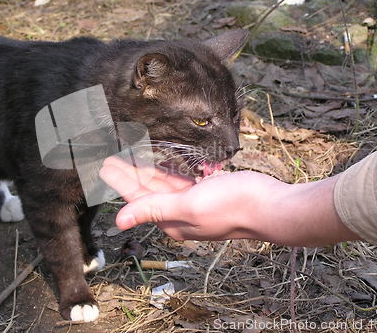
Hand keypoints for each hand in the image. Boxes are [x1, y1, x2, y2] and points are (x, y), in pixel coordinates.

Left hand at [100, 156, 282, 240]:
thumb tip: (119, 222)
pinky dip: (169, 170)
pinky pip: (181, 180)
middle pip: (147, 191)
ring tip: (130, 155)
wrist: (271, 206)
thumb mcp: (189, 206)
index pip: (137, 199)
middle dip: (129, 174)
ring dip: (146, 170)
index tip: (104, 165)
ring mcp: (194, 203)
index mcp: (172, 220)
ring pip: (163, 184)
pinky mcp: (208, 192)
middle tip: (111, 157)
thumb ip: (154, 209)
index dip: (120, 181)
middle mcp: (180, 214)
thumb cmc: (233, 206)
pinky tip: (161, 161)